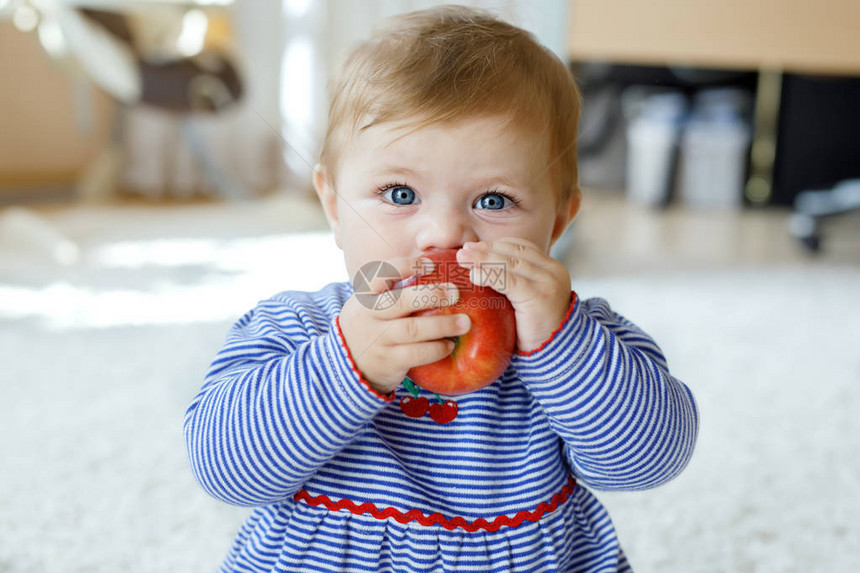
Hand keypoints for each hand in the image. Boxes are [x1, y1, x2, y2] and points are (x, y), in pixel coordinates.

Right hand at [339, 256, 471, 393]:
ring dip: (442, 325)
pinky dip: (436, 349)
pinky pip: (416, 354)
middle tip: (456, 293)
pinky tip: (449, 345)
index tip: (431, 265)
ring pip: (411, 330)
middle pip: (400, 302)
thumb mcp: (374, 304)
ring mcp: (378, 340)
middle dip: (431, 295)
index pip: (381, 274)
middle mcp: (368, 315)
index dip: (406, 266)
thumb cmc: (374, 324)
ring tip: (465, 323)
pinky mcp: (389, 361)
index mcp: (365, 295)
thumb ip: (397, 289)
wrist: (351, 363)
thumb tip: (439, 265)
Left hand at [456, 239, 571, 352]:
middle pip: (514, 252)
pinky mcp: (539, 296)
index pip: (521, 247)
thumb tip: (480, 268)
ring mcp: (548, 282)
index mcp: (551, 268)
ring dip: (482, 258)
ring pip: (509, 263)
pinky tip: (473, 274)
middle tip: (463, 250)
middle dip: (486, 249)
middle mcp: (553, 271)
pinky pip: (509, 280)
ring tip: (462, 258)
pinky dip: (488, 274)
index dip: (496, 245)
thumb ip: (512, 282)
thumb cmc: (534, 330)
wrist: (554, 354)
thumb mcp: (525, 299)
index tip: (474, 247)